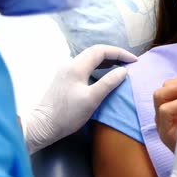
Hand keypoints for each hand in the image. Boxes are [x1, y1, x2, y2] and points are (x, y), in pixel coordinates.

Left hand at [22, 45, 136, 153]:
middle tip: (129, 62)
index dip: (119, 53)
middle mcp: (70, 64)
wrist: (42, 126)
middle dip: (114, 54)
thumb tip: (124, 71)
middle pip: (95, 52)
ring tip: (121, 66)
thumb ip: (108, 83)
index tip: (134, 61)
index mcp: (77, 66)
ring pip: (90, 58)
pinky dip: (99, 66)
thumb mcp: (92, 99)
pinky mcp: (65, 78)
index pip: (101, 50)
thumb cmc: (67, 114)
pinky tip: (105, 73)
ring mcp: (66, 70)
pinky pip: (85, 65)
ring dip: (107, 59)